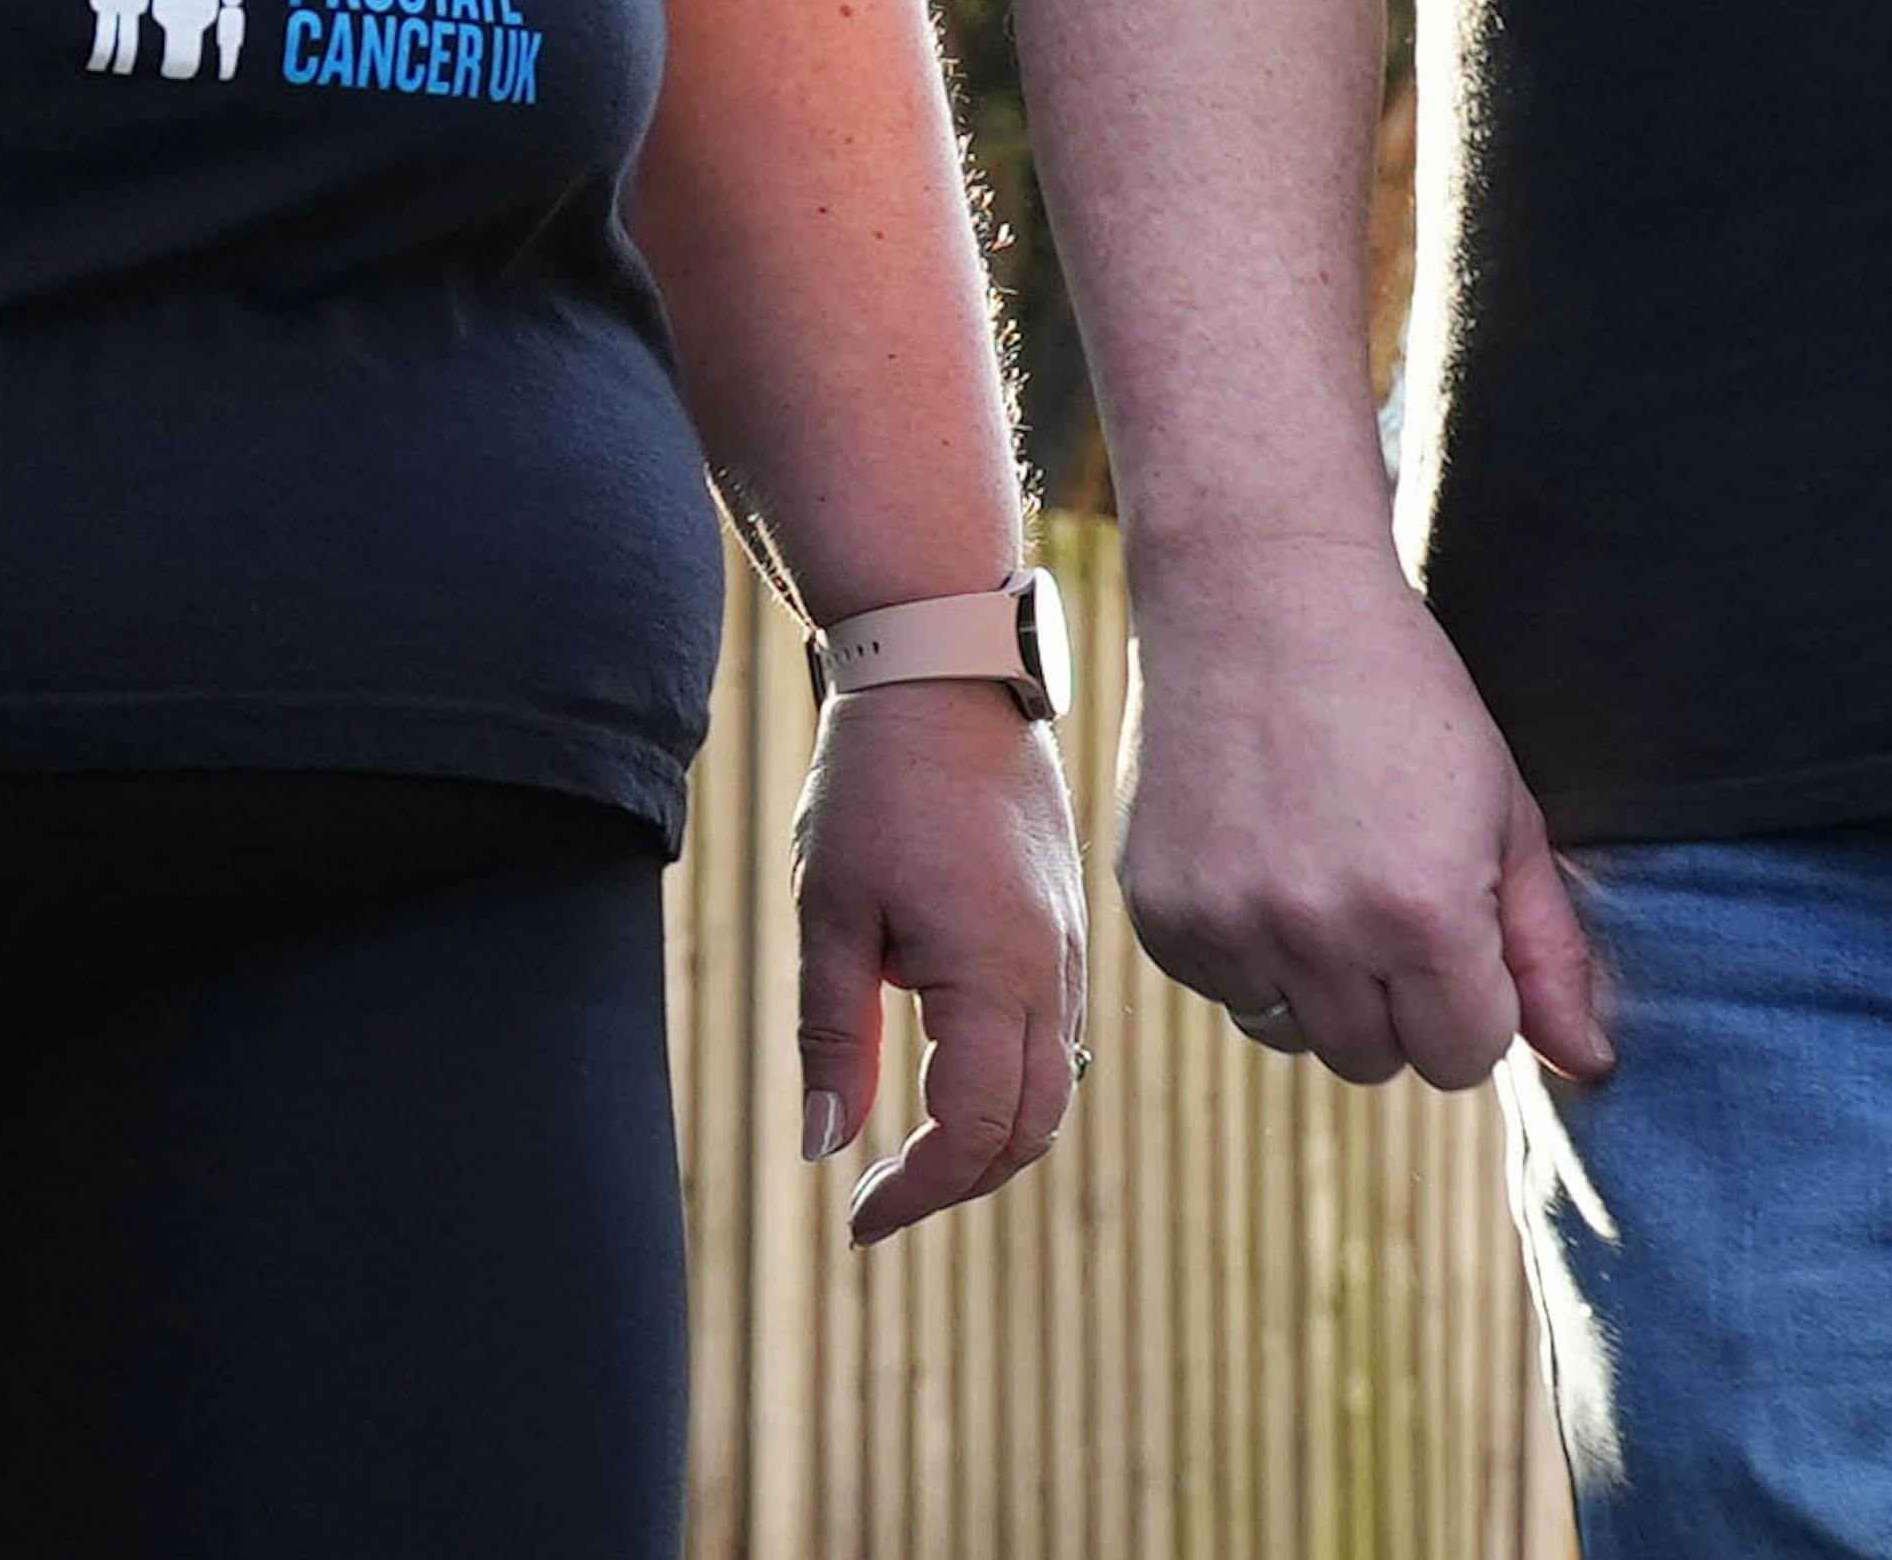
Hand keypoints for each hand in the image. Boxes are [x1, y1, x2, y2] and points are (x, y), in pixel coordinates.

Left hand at [794, 681, 1089, 1241]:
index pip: (973, 1132)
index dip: (918, 1190)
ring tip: (911, 1154)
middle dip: (959, 1182)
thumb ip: (832, 1035)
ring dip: (991, 1140)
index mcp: (994, 976)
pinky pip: (1058, 1036)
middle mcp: (1051, 972)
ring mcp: (1068, 948)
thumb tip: (822, 1146)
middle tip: (879, 1200)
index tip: (859, 1217)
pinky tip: (947, 1077)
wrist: (947, 673)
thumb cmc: (876, 785)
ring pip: (1054, 1088)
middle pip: (1030, 1128)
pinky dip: (1012, 1085)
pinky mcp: (1065, 925)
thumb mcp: (832, 913)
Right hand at [1112, 532, 1608, 1094]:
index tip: (1454, 923)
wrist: (1261, 594)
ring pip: (1294, 1037)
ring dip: (1318, 985)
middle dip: (1396, 1000)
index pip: (1463, 1057)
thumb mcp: (1504, 809)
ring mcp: (1228, 926)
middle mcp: (1320, 934)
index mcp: (1423, 914)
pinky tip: (1260, 853)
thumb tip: (1588, 1067)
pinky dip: (1247, 949)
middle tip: (1385, 888)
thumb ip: (1548, 950)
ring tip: (1321, 870)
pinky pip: (1223, 992)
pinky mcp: (1161, 914)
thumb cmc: (1406, 697)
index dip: (1471, 998)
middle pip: (1377, 1060)